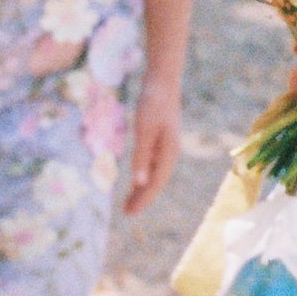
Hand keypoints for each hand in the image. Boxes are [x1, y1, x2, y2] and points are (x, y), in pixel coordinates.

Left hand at [125, 72, 184, 214]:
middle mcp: (170, 153)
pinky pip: (151, 165)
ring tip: (129, 203)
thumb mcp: (144, 129)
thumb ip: (142, 155)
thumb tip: (140, 181)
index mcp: (169, 153)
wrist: (162, 81)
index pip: (155, 183)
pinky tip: (136, 181)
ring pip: (154, 175)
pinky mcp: (159, 141)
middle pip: (156, 182)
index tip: (130, 213)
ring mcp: (166, 147)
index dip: (143, 199)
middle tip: (127, 214)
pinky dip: (143, 176)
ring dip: (142, 190)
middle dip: (142, 198)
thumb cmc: (153, 102)